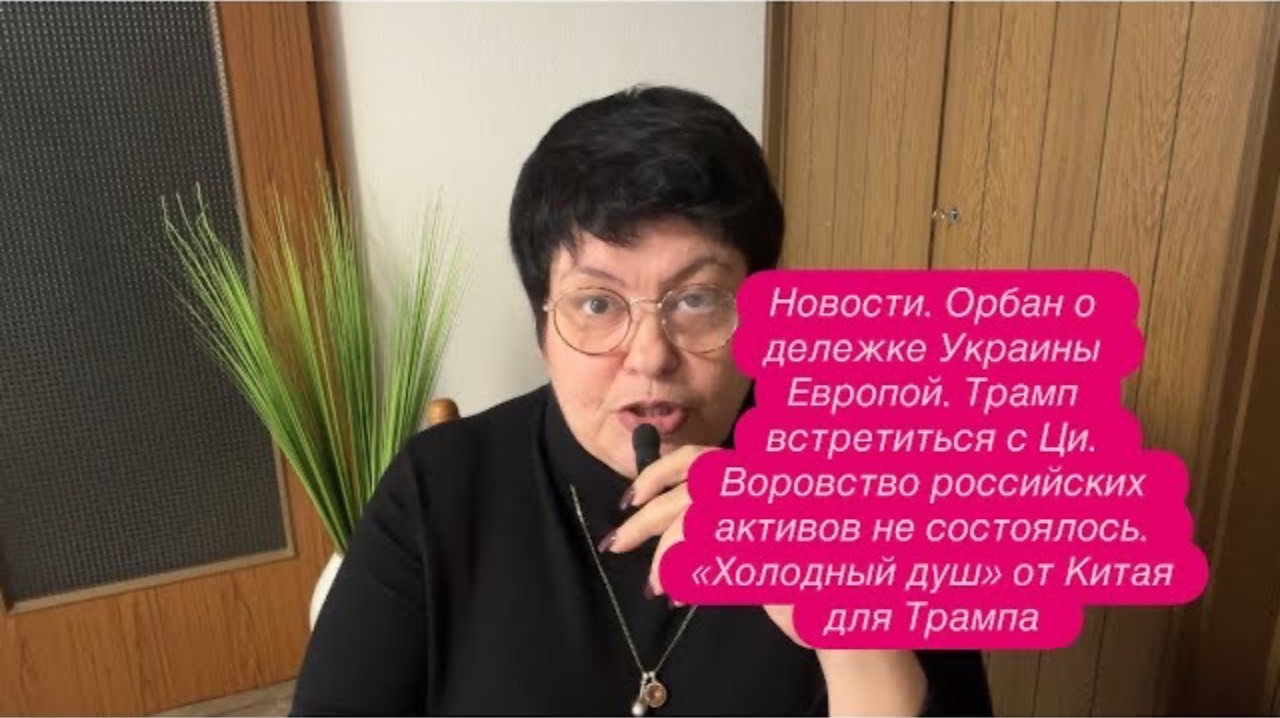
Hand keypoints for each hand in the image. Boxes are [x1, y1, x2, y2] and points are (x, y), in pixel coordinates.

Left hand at [604, 445, 928, 716]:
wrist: (843, 613)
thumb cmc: (794, 576)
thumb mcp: (748, 537)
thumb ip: (715, 518)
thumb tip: (654, 511)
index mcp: (759, 477)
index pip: (698, 459)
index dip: (657, 472)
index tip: (631, 498)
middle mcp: (764, 485)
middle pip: (686, 490)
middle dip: (644, 520)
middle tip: (617, 542)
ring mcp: (769, 511)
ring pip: (692, 521)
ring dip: (663, 557)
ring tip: (655, 587)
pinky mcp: (769, 541)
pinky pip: (706, 554)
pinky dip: (684, 575)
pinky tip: (678, 596)